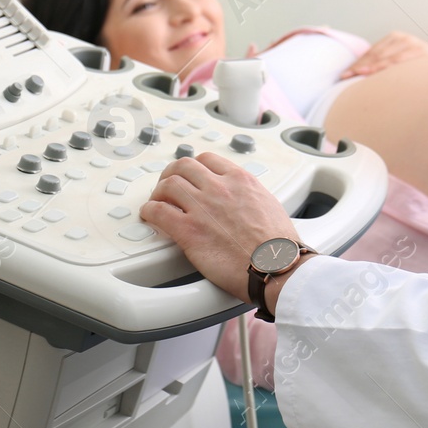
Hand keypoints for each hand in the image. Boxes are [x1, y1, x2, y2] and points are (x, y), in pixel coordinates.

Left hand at [139, 152, 299, 301]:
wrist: (276, 268)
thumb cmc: (278, 247)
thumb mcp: (269, 205)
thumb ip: (249, 197)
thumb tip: (242, 202)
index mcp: (240, 180)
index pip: (207, 159)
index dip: (194, 167)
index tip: (190, 176)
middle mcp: (220, 188)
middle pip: (183, 166)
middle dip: (172, 174)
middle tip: (167, 185)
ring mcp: (202, 207)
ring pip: (168, 184)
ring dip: (159, 192)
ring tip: (157, 201)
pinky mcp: (189, 230)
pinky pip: (158, 211)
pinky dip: (150, 211)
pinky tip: (150, 216)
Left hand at [338, 30, 427, 78]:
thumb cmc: (422, 71)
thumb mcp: (401, 63)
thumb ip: (385, 65)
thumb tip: (360, 75)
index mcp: (395, 38)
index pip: (371, 52)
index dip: (357, 64)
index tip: (344, 75)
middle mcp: (403, 38)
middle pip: (375, 54)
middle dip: (359, 66)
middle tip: (345, 77)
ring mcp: (412, 44)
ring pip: (385, 57)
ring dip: (369, 67)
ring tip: (355, 76)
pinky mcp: (420, 51)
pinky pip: (399, 61)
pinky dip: (385, 67)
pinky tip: (374, 73)